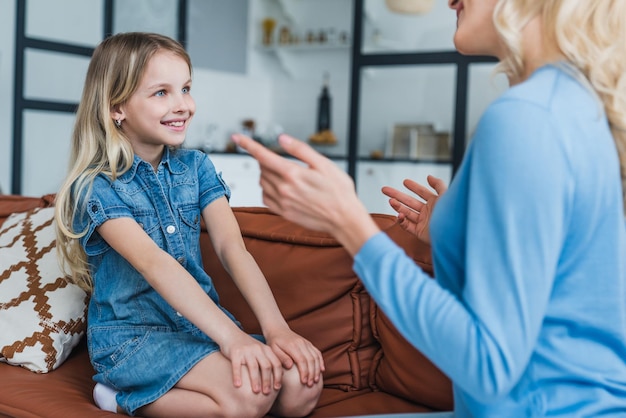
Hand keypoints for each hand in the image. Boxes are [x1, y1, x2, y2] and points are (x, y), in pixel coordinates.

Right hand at [222, 332, 283, 393]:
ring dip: (255, 380)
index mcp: (266, 349)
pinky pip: (237, 365)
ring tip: (256, 391)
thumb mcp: (260, 351)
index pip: (276, 363)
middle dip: (267, 380)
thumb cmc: (247, 347)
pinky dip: (237, 376)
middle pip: (266, 366)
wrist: (231, 334)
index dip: (278, 376)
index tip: (277, 388)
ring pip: (253, 367)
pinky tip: (238, 385)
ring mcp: (246, 350)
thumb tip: (279, 377)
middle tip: (267, 393)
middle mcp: (258, 349)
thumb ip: (268, 361)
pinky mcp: (235, 352)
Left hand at [232, 134, 379, 254]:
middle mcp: (284, 189)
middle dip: (267, 160)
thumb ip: (301, 150)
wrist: (345, 219)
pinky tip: (279, 188)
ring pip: (262, 182)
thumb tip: (282, 139)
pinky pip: (266, 198)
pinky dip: (267, 190)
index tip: (236, 137)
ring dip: (266, 174)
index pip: (263, 155)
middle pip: (262, 168)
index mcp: (293, 173)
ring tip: (284, 173)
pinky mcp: (284, 213)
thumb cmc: (340, 191)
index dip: (248, 145)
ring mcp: (283, 203)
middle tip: (282, 159)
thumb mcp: (325, 164)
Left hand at [264, 327, 324, 387]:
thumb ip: (282, 357)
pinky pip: (317, 352)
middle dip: (312, 373)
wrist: (277, 329)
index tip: (304, 382)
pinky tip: (321, 370)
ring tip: (315, 380)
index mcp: (292, 345)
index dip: (304, 372)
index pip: (302, 360)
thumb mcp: (273, 350)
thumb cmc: (274, 342)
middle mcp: (301, 343)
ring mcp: (306, 343)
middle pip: (311, 359)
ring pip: (316, 357)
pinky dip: (320, 361)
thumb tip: (290, 366)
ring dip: (317, 369)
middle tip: (310, 384)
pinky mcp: (309, 343)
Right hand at [381, 175, 446, 244]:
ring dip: (397, 206)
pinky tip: (399, 215)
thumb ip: (438, 184)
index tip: (405, 182)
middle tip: (385, 190)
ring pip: (406, 212)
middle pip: (409, 201)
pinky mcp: (419, 232)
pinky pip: (407, 226)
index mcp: (435, 202)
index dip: (414, 187)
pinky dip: (401, 220)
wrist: (452, 234)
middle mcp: (428, 212)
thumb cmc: (451, 214)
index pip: (422, 192)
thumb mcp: (446, 195)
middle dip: (397, 195)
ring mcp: (423, 222)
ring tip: (390, 200)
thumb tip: (429, 177)